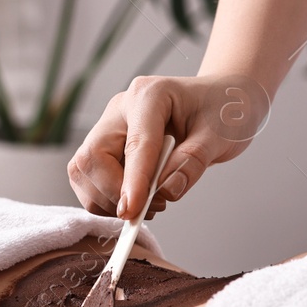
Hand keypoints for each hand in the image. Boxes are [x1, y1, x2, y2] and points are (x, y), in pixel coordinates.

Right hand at [69, 73, 271, 218]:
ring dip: (109, 199)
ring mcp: (111, 127)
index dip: (133, 181)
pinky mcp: (108, 146)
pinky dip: (107, 199)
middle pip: (92, 157)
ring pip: (83, 171)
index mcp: (150, 95)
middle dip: (113, 193)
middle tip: (150, 208)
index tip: (132, 211)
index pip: (135, 144)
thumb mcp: (220, 137)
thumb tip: (166, 191)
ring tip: (150, 204)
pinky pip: (90, 180)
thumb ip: (193, 162)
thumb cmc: (223, 112)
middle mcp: (121, 109)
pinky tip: (139, 200)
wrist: (222, 101)